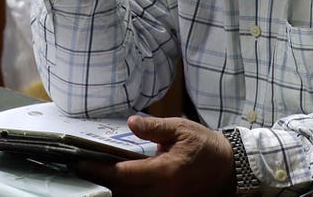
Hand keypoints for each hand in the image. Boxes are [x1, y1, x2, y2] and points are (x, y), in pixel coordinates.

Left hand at [76, 116, 234, 196]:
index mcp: (165, 172)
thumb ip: (154, 128)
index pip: (124, 175)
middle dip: (101, 182)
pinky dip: (129, 193)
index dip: (100, 170)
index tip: (82, 163)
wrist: (230, 166)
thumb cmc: (205, 145)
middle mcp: (164, 192)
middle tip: (82, 169)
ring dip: (113, 190)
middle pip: (123, 192)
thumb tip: (131, 123)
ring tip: (95, 176)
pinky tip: (117, 184)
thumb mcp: (180, 129)